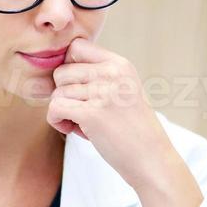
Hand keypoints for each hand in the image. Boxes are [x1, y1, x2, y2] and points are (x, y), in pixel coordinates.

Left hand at [49, 38, 203, 206]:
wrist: (151, 159)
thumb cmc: (133, 130)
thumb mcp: (123, 92)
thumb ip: (97, 77)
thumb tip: (55, 73)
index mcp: (120, 65)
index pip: (77, 47)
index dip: (69, 67)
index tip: (78, 88)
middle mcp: (112, 74)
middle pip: (62, 72)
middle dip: (64, 94)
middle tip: (81, 112)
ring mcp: (103, 93)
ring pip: (57, 93)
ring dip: (62, 112)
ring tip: (81, 125)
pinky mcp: (92, 114)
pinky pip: (55, 108)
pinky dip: (57, 121)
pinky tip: (73, 130)